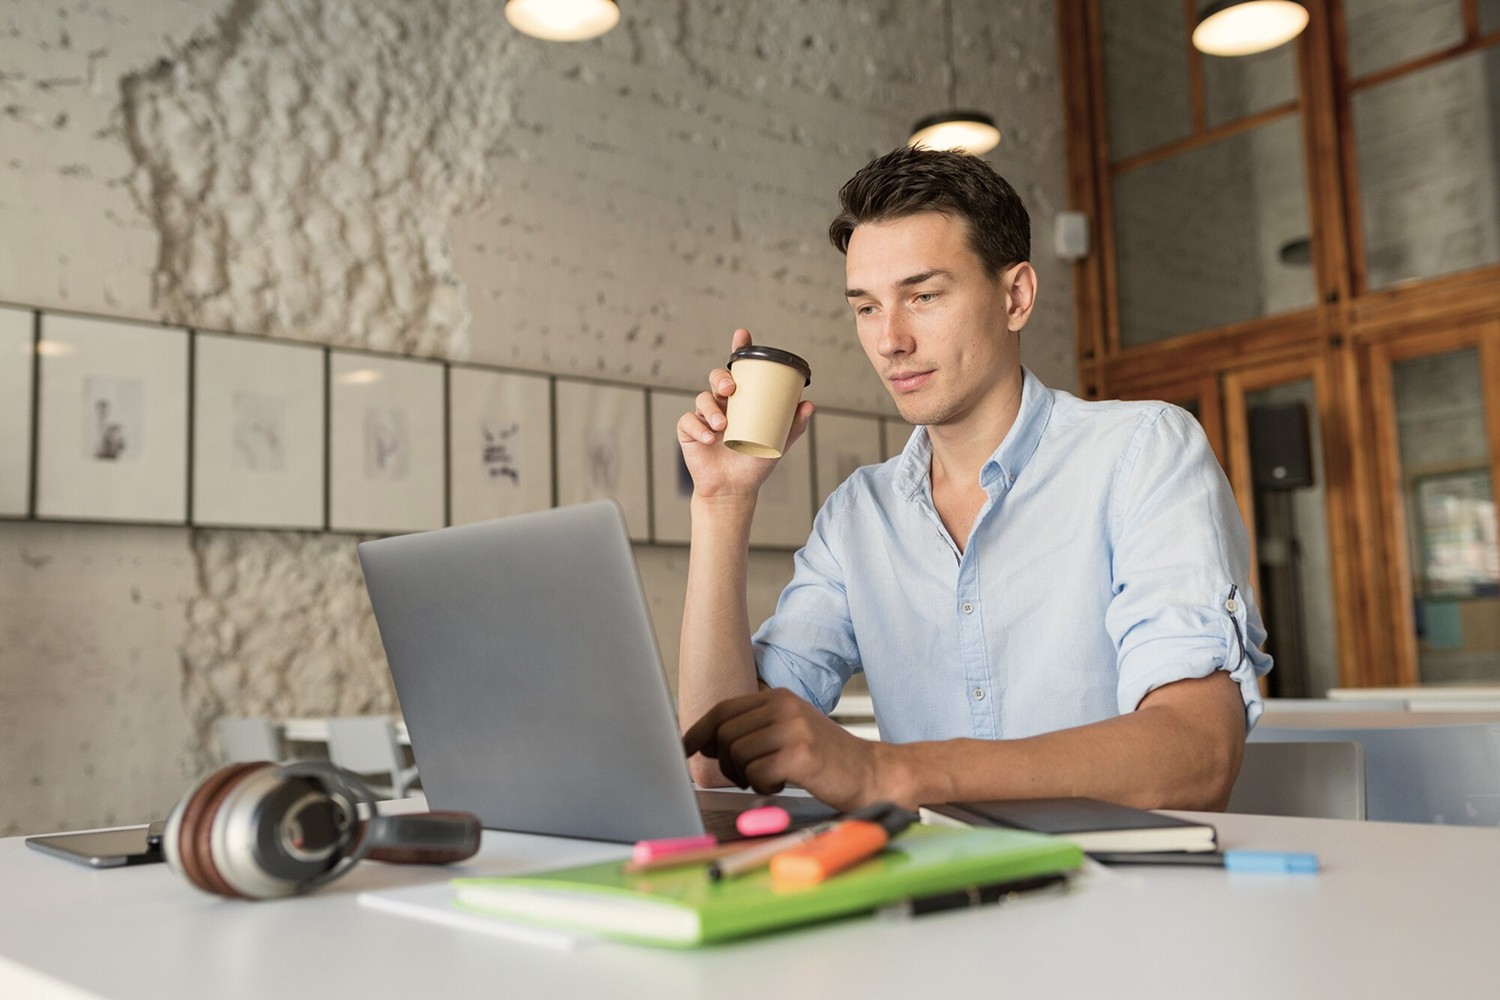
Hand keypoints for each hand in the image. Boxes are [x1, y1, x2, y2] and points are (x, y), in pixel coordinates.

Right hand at [676, 328, 813, 500]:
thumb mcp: (777, 443)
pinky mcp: (688, 432)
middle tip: (730, 390)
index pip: (739, 369)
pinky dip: (698, 427)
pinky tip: (708, 438)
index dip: (739, 349)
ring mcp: (703, 416)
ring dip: (711, 408)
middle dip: (722, 378)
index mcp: (742, 400)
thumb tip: (809, 404)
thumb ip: (792, 425)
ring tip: (722, 425)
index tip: (742, 335)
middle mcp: (722, 403)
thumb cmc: (754, 463)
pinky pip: (688, 421)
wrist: (735, 489)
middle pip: (717, 378)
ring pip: (702, 398)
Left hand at [681, 688, 886, 811]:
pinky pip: (756, 772)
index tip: (682, 748)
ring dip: (745, 776)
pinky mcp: (802, 755)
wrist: (872, 773)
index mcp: (778, 697)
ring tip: (768, 778)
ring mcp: (794, 729)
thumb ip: (753, 729)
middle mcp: (785, 707)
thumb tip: (706, 742)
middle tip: (745, 776)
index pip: (723, 710)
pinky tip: (780, 784)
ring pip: (737, 754)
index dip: (697, 732)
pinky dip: (762, 785)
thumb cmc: (826, 758)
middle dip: (726, 763)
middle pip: (725, 734)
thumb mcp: (789, 730)